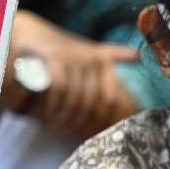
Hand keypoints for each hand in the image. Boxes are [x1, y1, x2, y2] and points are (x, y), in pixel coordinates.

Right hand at [6, 10, 139, 139]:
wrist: (31, 34)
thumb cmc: (62, 51)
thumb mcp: (90, 52)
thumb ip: (113, 54)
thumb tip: (138, 58)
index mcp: (103, 61)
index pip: (110, 101)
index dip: (101, 121)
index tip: (88, 134)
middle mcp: (93, 59)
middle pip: (93, 104)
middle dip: (80, 123)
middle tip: (67, 134)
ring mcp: (75, 58)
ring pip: (76, 99)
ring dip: (66, 118)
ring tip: (57, 128)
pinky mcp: (56, 58)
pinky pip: (61, 90)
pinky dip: (55, 107)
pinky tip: (49, 118)